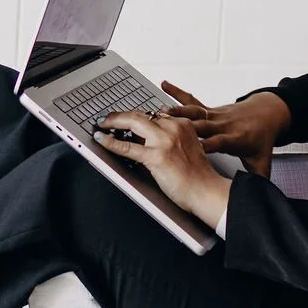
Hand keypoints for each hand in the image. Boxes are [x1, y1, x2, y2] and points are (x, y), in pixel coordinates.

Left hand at [93, 106, 225, 219]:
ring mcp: (164, 141)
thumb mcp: (187, 147)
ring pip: (132, 123)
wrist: (206, 191)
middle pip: (140, 115)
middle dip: (120, 115)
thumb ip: (169, 139)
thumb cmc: (197, 176)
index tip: (125, 117)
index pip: (153, 115)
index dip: (135, 116)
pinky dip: (111, 142)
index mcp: (182, 124)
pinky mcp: (156, 156)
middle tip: (107, 118)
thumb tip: (143, 138)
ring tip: (101, 124)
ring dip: (113, 122)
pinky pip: (127, 147)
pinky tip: (102, 139)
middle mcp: (173, 128)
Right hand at [158, 80, 290, 181]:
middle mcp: (222, 125)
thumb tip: (259, 196)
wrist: (268, 114)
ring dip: (175, 111)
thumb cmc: (262, 138)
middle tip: (164, 129)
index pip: (216, 143)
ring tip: (158, 111)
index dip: (204, 146)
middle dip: (182, 128)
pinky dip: (177, 92)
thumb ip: (259, 178)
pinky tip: (164, 84)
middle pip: (200, 126)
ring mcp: (214, 116)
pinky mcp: (210, 109)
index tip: (190, 151)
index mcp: (233, 139)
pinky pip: (192, 100)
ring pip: (193, 112)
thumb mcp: (261, 160)